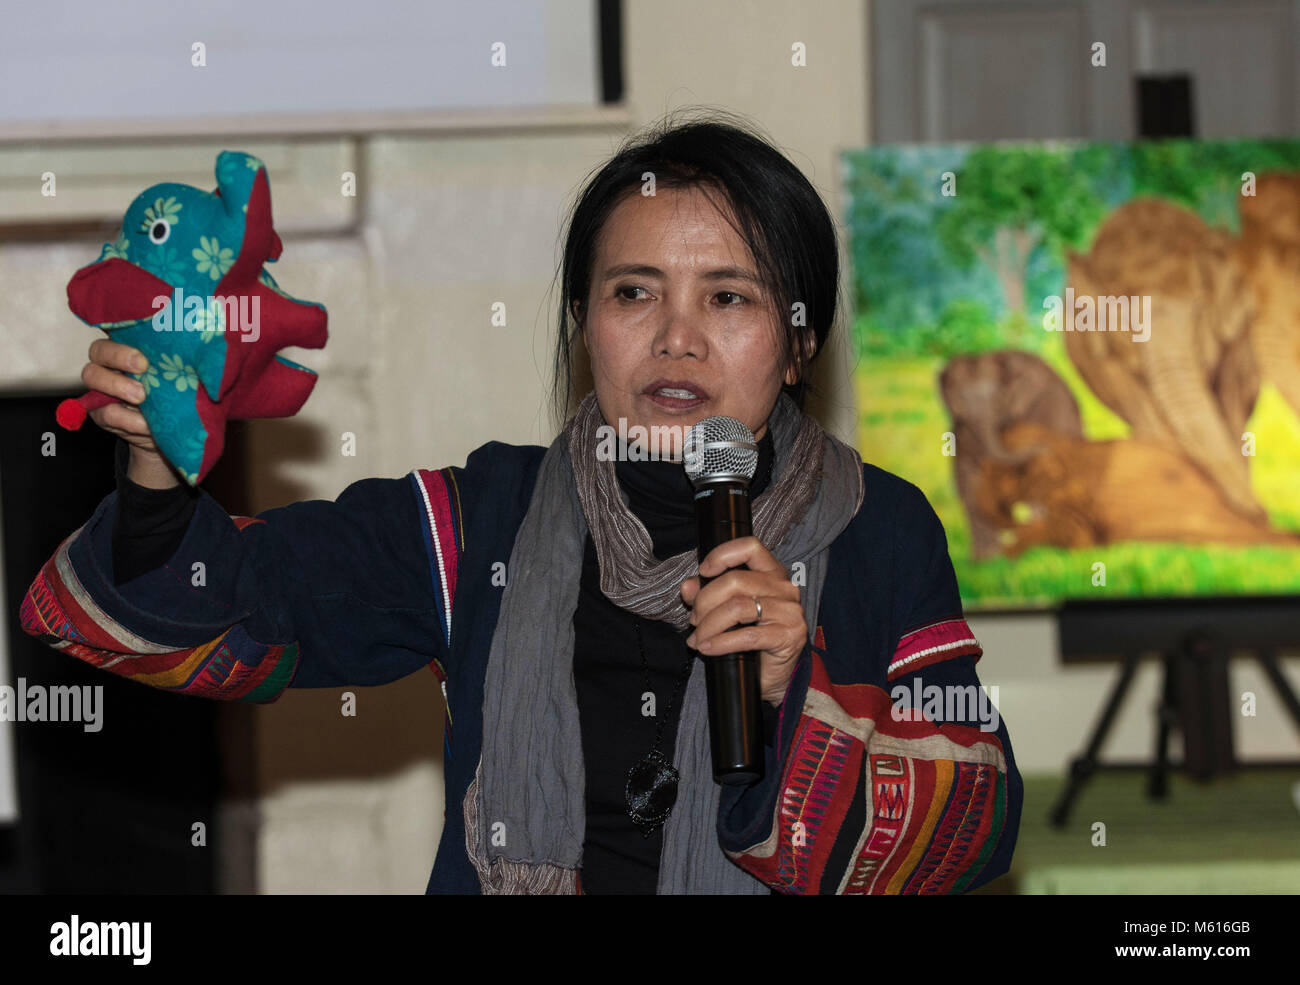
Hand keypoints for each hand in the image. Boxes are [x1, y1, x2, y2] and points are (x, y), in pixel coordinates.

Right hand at [82, 339, 177, 488]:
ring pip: (92, 375)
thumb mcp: (186, 378)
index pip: (116, 330)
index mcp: (132, 348)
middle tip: (143, 368)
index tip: (147, 351)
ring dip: (117, 385)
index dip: (124, 331)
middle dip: (118, 356)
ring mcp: (102, 387)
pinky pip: (104, 412)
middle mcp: (111, 364)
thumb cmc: (180, 395)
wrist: (173, 434)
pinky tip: (145, 425)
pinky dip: (126, 419)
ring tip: (141, 397)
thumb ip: (190, 363)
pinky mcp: (101, 413)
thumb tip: (214, 348)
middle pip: (98, 350)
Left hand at [679, 536, 805, 706]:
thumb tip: (687, 587)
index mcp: (772, 573)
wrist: (775, 675)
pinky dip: (720, 642)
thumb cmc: (752, 638)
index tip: (703, 571)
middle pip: (735, 581)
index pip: (750, 547)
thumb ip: (707, 594)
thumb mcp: (727, 610)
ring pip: (738, 608)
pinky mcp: (788, 636)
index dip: (723, 555)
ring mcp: (789, 611)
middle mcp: (784, 587)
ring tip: (699, 638)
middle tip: (695, 620)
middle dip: (705, 601)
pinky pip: (746, 636)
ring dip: (709, 624)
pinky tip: (708, 649)